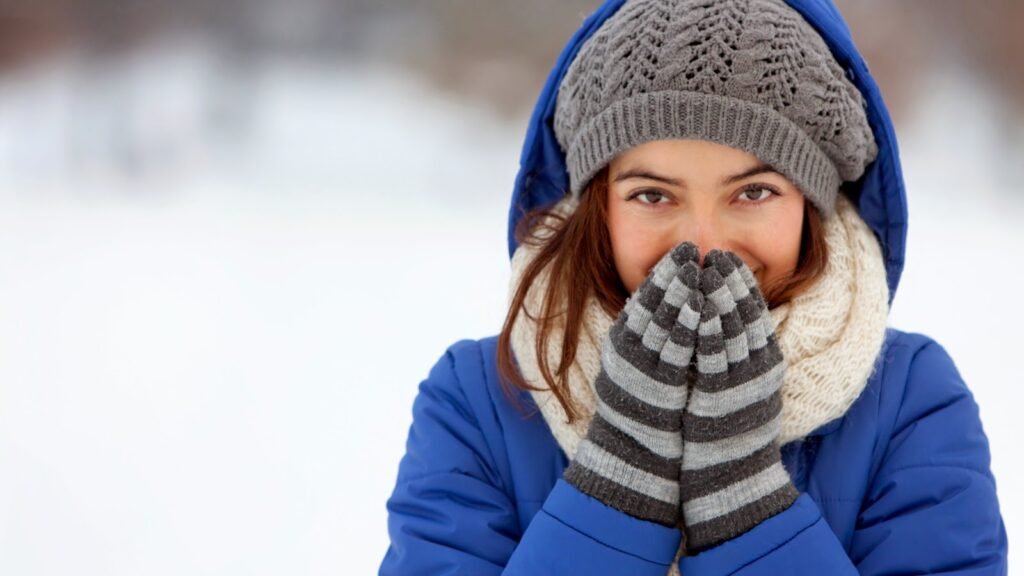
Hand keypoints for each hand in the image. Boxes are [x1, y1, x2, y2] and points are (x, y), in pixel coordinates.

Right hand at [564, 242, 703, 525]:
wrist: (635, 456)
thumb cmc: (642, 411)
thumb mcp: (637, 367)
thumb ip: (648, 338)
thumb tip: (671, 308)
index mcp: (623, 342)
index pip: (644, 297)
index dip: (664, 272)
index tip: (681, 251)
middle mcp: (628, 350)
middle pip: (652, 302)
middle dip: (673, 273)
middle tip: (690, 248)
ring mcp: (642, 366)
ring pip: (662, 320)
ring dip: (681, 291)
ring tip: (697, 267)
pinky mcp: (659, 385)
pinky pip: (675, 348)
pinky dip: (687, 324)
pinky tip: (700, 306)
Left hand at [680, 250, 798, 551]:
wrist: (730, 477)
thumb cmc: (731, 432)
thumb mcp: (744, 387)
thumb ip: (739, 355)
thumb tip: (724, 322)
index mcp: (766, 364)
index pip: (756, 313)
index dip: (742, 284)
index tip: (729, 259)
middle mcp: (758, 370)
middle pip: (746, 315)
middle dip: (731, 281)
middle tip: (717, 253)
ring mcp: (740, 382)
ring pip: (731, 328)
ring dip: (718, 295)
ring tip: (706, 267)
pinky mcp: (720, 396)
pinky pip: (713, 354)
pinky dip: (706, 326)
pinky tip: (698, 305)